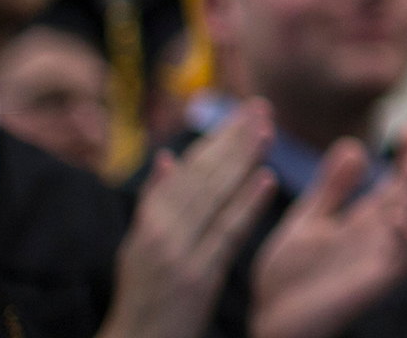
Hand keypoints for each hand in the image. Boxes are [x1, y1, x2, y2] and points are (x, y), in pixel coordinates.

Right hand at [98, 100, 277, 337]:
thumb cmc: (145, 297)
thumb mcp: (139, 247)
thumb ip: (155, 203)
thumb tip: (168, 158)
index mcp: (148, 223)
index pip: (187, 171)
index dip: (216, 139)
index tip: (241, 113)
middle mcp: (160, 233)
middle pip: (203, 176)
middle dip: (233, 139)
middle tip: (262, 108)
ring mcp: (179, 254)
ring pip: (215, 197)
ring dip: (243, 160)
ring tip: (267, 130)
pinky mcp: (199, 277)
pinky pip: (226, 234)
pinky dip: (247, 205)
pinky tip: (267, 180)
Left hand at [250, 128, 406, 337]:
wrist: (268, 319)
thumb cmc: (288, 278)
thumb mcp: (308, 220)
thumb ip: (332, 188)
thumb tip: (354, 146)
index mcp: (366, 222)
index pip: (398, 182)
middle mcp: (380, 238)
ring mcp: (380, 260)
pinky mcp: (375, 284)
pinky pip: (402, 261)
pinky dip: (405, 239)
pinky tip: (398, 217)